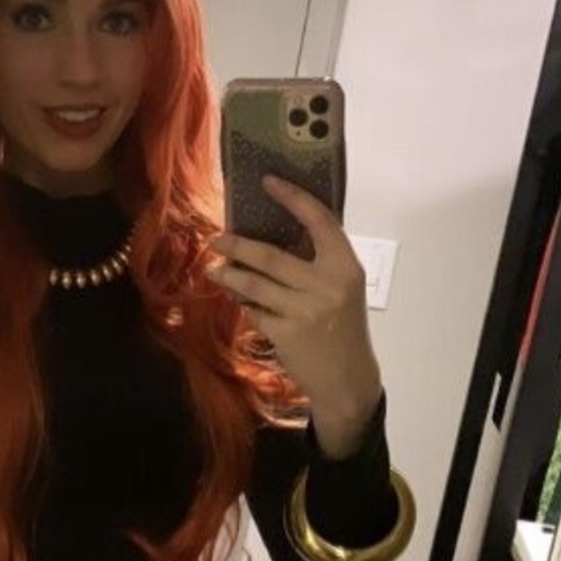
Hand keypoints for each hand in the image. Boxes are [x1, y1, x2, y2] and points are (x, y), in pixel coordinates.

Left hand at [209, 176, 382, 454]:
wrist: (347, 378)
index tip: (268, 182)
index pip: (319, 220)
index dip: (292, 198)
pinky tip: (239, 300)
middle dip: (237, 245)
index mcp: (345, 267)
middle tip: (216, 238)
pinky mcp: (285, 333)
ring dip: (229, 274)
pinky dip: (244, 304)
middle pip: (271, 255)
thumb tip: (275, 235)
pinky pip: (255, 311)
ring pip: (254, 284)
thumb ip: (319, 263)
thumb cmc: (343, 328)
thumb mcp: (342, 290)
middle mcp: (326, 285)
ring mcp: (304, 310)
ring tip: (213, 269)